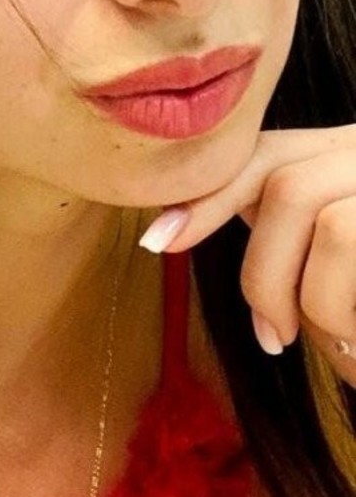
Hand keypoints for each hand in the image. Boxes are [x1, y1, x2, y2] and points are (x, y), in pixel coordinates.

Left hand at [138, 125, 355, 389]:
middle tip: (274, 339)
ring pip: (336, 227)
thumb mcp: (336, 233)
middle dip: (263, 274)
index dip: (206, 196)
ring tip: (339, 347)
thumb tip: (172, 228)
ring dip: (320, 303)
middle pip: (287, 191)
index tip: (159, 242)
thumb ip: (281, 226)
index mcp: (346, 149)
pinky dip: (354, 317)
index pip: (264, 156)